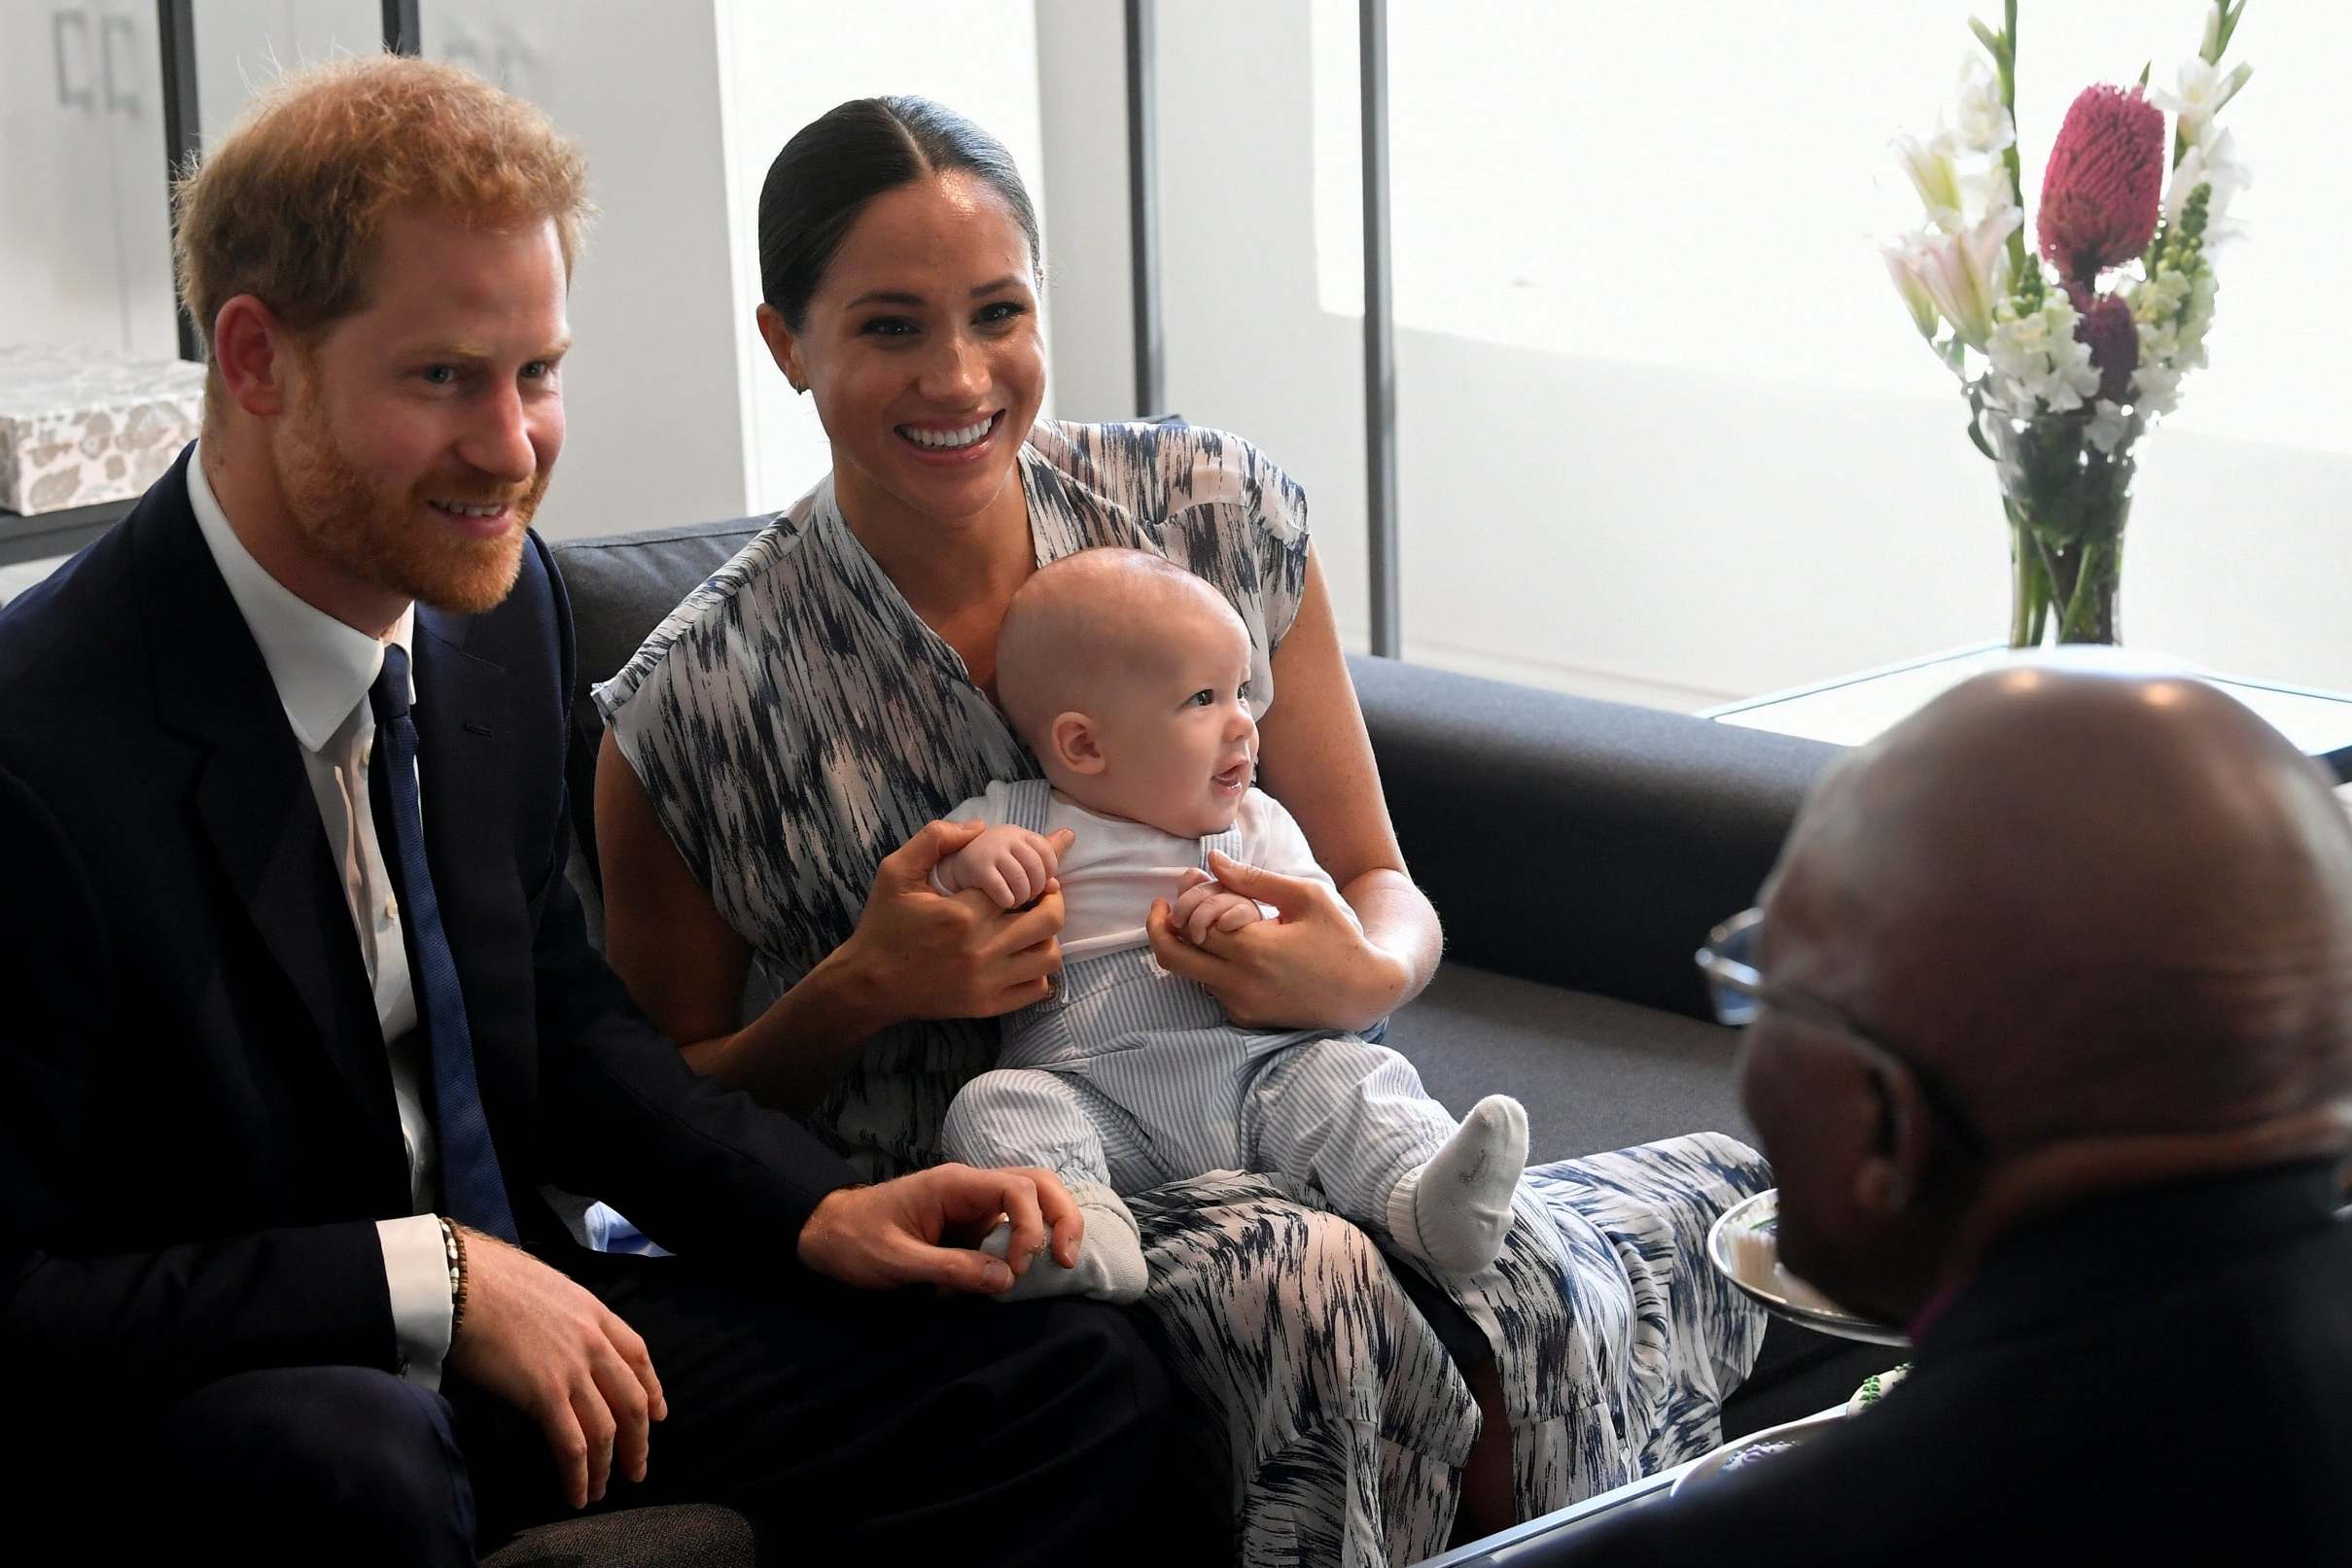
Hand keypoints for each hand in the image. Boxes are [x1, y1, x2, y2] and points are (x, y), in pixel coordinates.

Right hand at [445, 1229, 666, 1510]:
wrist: (462, 1282)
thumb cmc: (490, 1279)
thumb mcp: (547, 1287)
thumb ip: (564, 1315)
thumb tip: (554, 1334)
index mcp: (595, 1312)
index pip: (638, 1356)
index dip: (652, 1389)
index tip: (657, 1415)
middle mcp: (594, 1342)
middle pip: (631, 1400)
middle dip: (639, 1440)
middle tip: (638, 1468)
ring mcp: (573, 1369)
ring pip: (606, 1429)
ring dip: (607, 1466)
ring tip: (602, 1491)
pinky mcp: (546, 1394)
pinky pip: (573, 1445)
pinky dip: (579, 1474)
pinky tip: (577, 1493)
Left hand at [797, 1164, 1085, 1292]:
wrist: (824, 1234)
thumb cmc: (854, 1241)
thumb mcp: (897, 1261)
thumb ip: (951, 1268)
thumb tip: (1007, 1279)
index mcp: (954, 1184)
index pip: (1017, 1188)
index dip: (1032, 1226)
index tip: (1018, 1269)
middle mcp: (970, 1188)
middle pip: (1038, 1184)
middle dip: (1062, 1217)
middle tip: (1068, 1260)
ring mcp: (973, 1206)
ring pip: (1030, 1204)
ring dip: (1046, 1231)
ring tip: (1055, 1265)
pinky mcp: (970, 1226)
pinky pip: (1008, 1231)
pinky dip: (1015, 1254)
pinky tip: (998, 1281)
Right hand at [847, 821, 1077, 1021]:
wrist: (868, 984)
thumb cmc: (883, 925)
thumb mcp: (895, 871)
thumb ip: (935, 839)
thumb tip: (980, 827)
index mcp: (963, 914)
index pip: (1023, 883)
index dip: (1039, 870)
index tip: (1042, 864)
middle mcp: (981, 950)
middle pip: (1049, 919)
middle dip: (1052, 899)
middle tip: (1041, 892)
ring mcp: (987, 982)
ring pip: (1050, 957)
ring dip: (1048, 936)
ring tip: (1032, 925)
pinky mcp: (988, 1006)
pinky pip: (1037, 989)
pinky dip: (1039, 971)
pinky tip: (1023, 956)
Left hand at [1147, 850, 1409, 1030]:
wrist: (1365, 992)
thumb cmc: (1340, 938)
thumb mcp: (1305, 896)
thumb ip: (1254, 879)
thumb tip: (1211, 860)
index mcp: (1253, 948)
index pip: (1192, 923)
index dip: (1183, 901)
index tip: (1186, 883)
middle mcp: (1240, 982)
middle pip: (1172, 957)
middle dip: (1160, 929)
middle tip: (1162, 909)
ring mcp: (1241, 1005)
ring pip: (1189, 975)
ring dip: (1187, 947)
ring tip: (1205, 921)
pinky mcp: (1246, 1018)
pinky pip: (1211, 989)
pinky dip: (1209, 967)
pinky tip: (1229, 948)